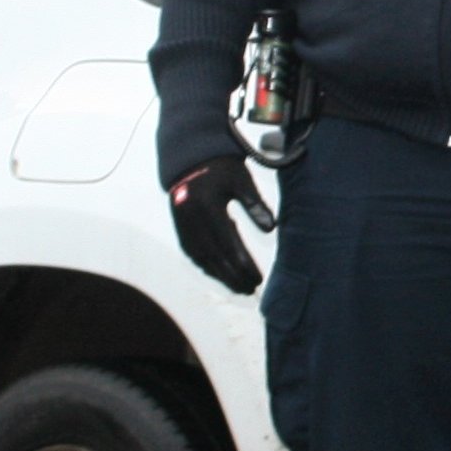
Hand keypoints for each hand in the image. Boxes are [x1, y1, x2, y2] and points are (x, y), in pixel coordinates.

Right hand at [170, 159, 269, 294]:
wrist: (192, 161)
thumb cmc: (223, 170)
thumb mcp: (242, 180)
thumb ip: (255, 203)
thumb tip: (271, 229)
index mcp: (207, 205)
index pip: (227, 242)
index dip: (242, 263)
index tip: (258, 278)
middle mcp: (191, 218)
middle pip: (214, 256)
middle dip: (233, 276)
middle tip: (251, 289)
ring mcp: (182, 225)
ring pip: (202, 259)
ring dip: (220, 276)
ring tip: (240, 288)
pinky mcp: (180, 229)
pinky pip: (194, 254)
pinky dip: (208, 267)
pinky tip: (222, 275)